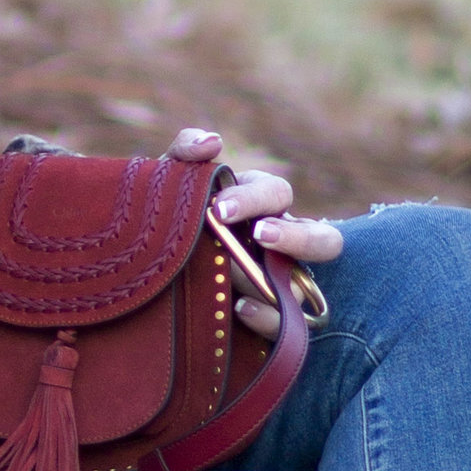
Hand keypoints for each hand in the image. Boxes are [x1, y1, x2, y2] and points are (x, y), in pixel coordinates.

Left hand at [167, 126, 344, 335]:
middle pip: (323, 240)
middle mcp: (279, 249)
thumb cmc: (168, 223)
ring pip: (309, 286)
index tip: (220, 209)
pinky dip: (267, 318)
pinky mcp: (268, 321)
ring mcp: (278, 287)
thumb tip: (212, 143)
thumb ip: (185, 153)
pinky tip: (238, 309)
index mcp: (260, 210)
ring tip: (240, 276)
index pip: (278, 195)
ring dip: (278, 283)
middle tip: (258, 235)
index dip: (257, 199)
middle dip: (295, 238)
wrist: (147, 278)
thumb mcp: (170, 184)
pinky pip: (285, 327)